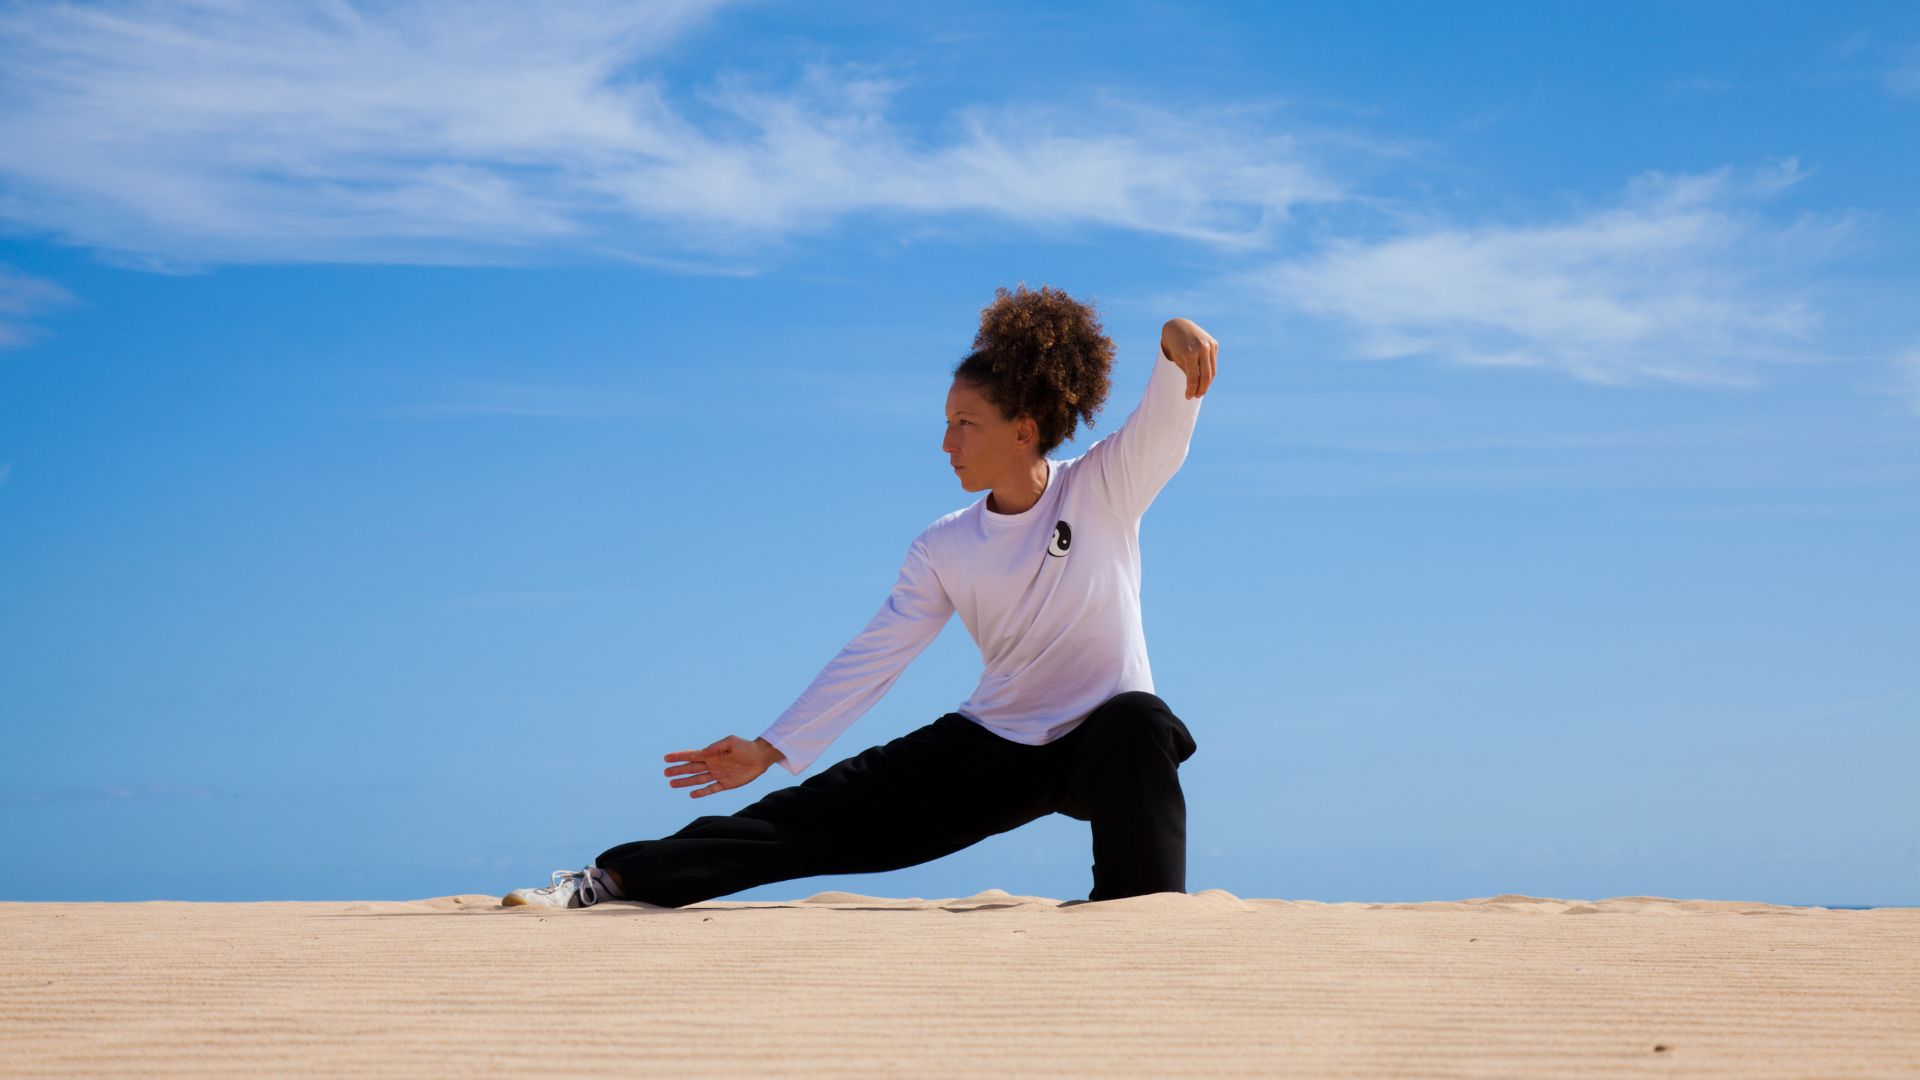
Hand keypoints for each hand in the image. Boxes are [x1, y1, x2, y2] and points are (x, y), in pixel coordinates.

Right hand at [664, 736, 780, 797]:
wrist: (760, 757)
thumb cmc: (745, 747)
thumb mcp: (731, 741)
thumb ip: (717, 746)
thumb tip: (704, 751)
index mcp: (712, 754)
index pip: (692, 755)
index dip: (679, 757)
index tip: (666, 758)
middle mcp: (712, 765)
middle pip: (691, 768)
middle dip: (678, 770)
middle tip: (665, 773)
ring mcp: (718, 775)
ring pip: (698, 780)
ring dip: (685, 782)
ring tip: (672, 784)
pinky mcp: (726, 784)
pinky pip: (711, 789)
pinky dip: (702, 792)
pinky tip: (692, 794)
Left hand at [1161, 318, 1217, 398]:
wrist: (1178, 326)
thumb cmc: (1175, 346)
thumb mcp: (1178, 360)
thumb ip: (1189, 373)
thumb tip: (1197, 387)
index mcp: (1190, 353)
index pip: (1193, 378)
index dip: (1191, 390)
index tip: (1188, 397)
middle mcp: (1202, 348)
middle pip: (1206, 376)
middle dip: (1202, 389)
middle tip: (1197, 396)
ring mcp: (1210, 344)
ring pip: (1212, 370)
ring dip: (1207, 382)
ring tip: (1200, 389)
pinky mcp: (1214, 343)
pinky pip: (1213, 361)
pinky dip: (1209, 370)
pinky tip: (1203, 375)